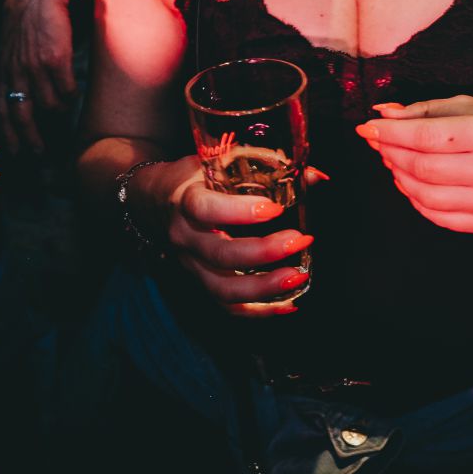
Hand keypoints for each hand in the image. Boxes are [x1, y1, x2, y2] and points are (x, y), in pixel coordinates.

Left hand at [0, 0, 80, 153]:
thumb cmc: (24, 17)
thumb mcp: (8, 46)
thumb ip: (10, 70)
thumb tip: (19, 97)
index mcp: (0, 69)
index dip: (5, 134)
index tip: (12, 153)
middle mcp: (14, 71)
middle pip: (21, 116)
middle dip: (31, 140)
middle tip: (40, 155)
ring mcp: (33, 67)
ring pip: (48, 106)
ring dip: (57, 113)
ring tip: (62, 114)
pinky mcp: (54, 59)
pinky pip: (67, 90)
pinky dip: (71, 95)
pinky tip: (72, 92)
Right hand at [130, 157, 321, 316]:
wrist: (156, 200)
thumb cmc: (194, 178)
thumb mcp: (219, 162)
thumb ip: (264, 166)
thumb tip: (316, 177)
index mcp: (186, 199)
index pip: (205, 209)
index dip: (238, 211)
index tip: (274, 208)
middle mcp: (185, 236)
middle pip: (220, 254)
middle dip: (263, 252)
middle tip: (299, 240)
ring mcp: (191, 264)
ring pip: (223, 288)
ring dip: (265, 288)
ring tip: (298, 276)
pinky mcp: (201, 282)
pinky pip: (228, 306)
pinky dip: (260, 311)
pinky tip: (289, 304)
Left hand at [357, 96, 472, 232]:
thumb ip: (425, 110)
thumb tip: (383, 115)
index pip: (424, 137)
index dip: (389, 133)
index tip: (368, 127)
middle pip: (420, 167)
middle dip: (390, 153)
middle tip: (378, 141)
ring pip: (424, 194)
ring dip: (398, 176)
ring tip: (393, 160)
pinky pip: (437, 215)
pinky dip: (416, 198)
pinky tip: (411, 181)